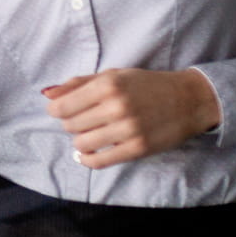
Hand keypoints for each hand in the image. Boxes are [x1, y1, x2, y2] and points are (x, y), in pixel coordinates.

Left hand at [44, 68, 222, 167]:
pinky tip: (88, 153)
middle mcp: (116, 106)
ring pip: (82, 143)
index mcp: (107, 84)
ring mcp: (128, 129)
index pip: (62, 106)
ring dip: (80, 141)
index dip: (56, 111)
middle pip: (70, 125)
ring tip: (90, 133)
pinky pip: (99, 161)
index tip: (61, 111)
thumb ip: (78, 84)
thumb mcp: (113, 75)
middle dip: (71, 124)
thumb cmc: (146, 85)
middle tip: (83, 120)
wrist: (188, 100)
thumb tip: (47, 93)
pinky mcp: (138, 148)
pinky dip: (88, 159)